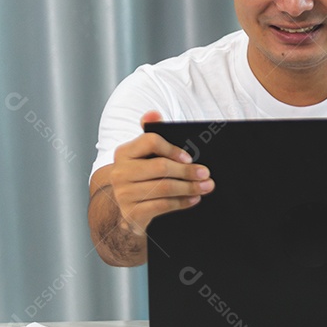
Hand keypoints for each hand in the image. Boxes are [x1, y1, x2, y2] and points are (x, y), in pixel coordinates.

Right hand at [108, 111, 214, 232]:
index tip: (190, 157)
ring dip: (190, 187)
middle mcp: (120, 172)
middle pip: (161, 167)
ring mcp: (123, 194)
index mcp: (124, 152)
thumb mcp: (145, 156)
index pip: (150, 142)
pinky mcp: (131, 213)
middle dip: (187, 171)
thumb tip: (153, 113)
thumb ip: (151, 133)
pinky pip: (162, 206)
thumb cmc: (142, 176)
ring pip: (164, 188)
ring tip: (206, 187)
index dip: (172, 149)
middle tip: (206, 174)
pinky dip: (182, 202)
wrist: (127, 209)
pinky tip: (194, 199)